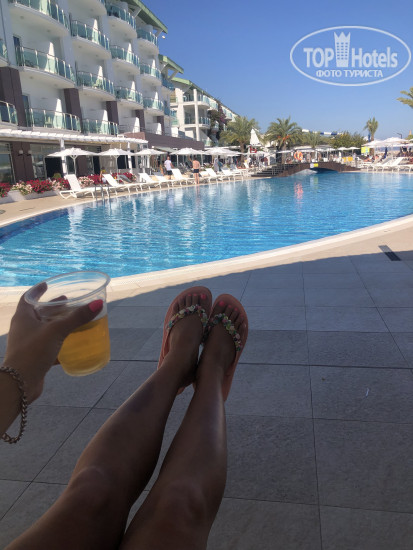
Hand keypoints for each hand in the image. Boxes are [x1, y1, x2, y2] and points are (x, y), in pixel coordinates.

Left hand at [3, 283, 102, 402]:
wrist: (19, 384)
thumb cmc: (34, 351)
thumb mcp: (57, 331)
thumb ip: (77, 317)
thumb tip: (98, 303)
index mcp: (23, 317)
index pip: (28, 297)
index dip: (38, 290)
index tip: (48, 285)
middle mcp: (22, 328)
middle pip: (38, 313)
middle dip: (52, 307)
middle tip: (68, 302)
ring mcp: (27, 344)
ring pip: (43, 330)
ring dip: (56, 325)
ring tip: (71, 321)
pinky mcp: (33, 357)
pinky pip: (47, 346)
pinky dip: (58, 343)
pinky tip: (71, 345)